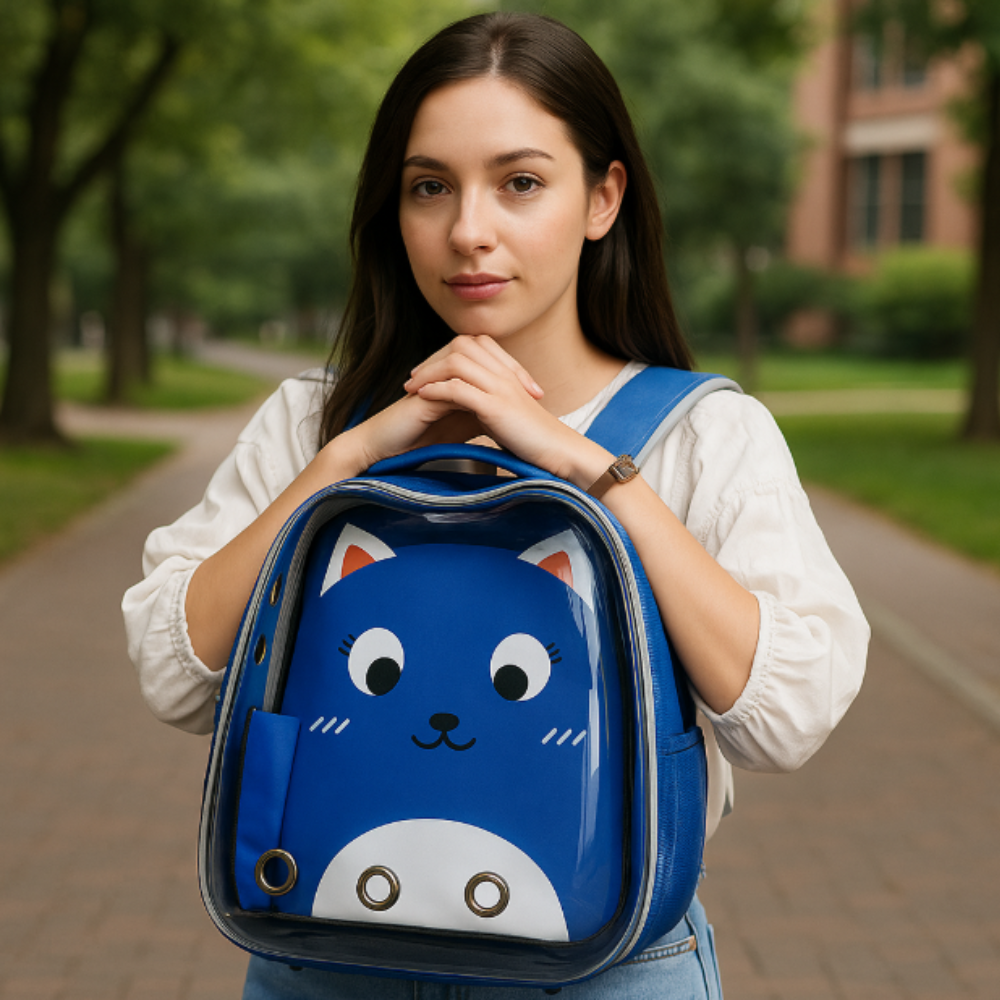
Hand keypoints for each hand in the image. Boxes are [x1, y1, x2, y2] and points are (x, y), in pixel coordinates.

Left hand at [398, 335, 611, 486]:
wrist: (560, 453)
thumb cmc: (536, 440)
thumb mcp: (510, 413)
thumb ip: (491, 401)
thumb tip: (467, 405)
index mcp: (508, 372)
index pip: (471, 344)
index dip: (444, 354)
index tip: (427, 372)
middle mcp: (504, 373)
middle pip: (459, 347)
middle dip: (431, 360)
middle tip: (412, 378)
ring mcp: (501, 387)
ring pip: (455, 363)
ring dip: (428, 374)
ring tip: (411, 389)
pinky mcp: (496, 406)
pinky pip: (458, 388)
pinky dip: (436, 391)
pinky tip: (422, 399)